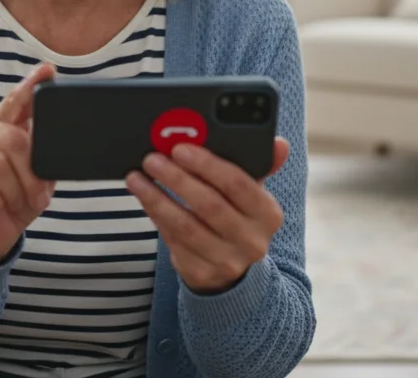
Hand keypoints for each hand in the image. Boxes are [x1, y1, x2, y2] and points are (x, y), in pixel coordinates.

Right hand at [0, 62, 56, 266]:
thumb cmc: (15, 197)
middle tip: (37, 195)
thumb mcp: (36, 171)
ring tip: (15, 202)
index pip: (15, 100)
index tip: (48, 70)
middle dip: (31, 174)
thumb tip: (55, 125)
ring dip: (14, 192)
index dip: (31, 85)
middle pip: (12, 140)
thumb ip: (41, 146)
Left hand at [126, 137, 289, 294]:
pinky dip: (156, 216)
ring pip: (186, 226)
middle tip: (152, 159)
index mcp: (268, 214)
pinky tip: (144, 198)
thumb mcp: (251, 194)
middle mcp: (252, 240)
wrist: (232, 269)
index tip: (180, 148)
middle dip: (177, 179)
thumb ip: (259, 166)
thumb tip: (279, 143)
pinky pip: (173, 241)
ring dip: (157, 198)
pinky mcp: (201, 273)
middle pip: (209, 205)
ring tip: (137, 178)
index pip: (238, 184)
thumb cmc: (237, 217)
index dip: (207, 165)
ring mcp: (227, 261)